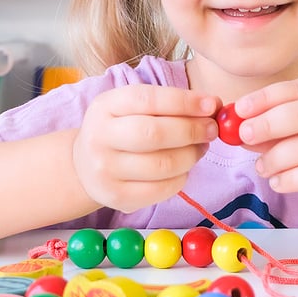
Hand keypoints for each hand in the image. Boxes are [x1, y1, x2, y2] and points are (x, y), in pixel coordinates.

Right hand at [73, 85, 219, 212]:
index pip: (148, 100)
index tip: (211, 105)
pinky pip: (160, 189)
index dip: (184, 102)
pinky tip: (183, 169)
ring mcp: (105, 169)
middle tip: (211, 130)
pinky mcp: (116, 197)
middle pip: (154, 134)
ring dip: (191, 155)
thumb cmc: (121, 129)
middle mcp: (100, 137)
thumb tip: (213, 105)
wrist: (85, 165)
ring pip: (161, 165)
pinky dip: (181, 178)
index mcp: (105, 106)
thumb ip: (170, 103)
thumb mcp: (134, 107)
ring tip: (199, 148)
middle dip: (191, 131)